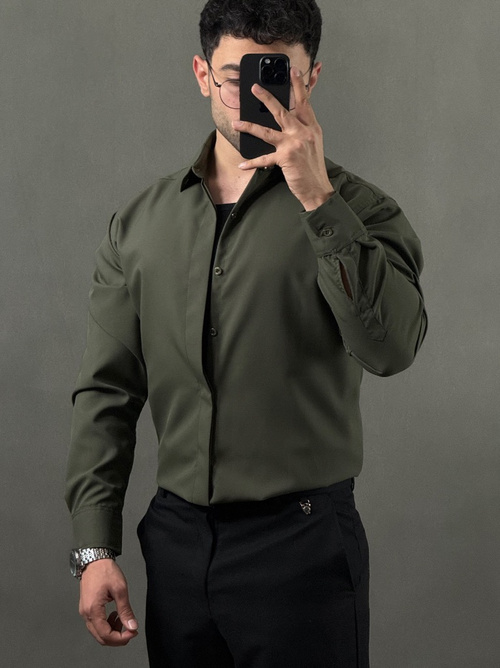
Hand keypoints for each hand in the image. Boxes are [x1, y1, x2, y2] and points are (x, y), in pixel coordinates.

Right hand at [78, 559, 138, 646]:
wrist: (95, 560)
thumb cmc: (105, 571)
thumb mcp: (120, 589)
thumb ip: (125, 610)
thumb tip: (131, 626)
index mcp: (93, 610)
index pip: (106, 635)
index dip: (121, 638)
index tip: (132, 632)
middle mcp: (86, 613)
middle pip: (100, 637)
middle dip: (117, 638)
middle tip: (130, 630)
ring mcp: (85, 611)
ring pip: (98, 632)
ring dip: (112, 631)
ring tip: (123, 619)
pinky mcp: (87, 608)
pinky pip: (96, 624)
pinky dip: (106, 624)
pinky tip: (115, 615)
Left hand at [233, 66, 334, 210]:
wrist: (317, 188)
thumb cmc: (313, 168)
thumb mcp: (312, 145)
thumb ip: (302, 131)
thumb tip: (287, 121)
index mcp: (312, 128)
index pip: (304, 103)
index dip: (298, 86)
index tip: (293, 72)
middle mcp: (303, 133)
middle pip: (282, 111)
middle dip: (267, 98)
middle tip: (254, 88)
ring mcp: (294, 144)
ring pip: (267, 131)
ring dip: (249, 126)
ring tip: (236, 123)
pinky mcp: (285, 158)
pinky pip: (264, 158)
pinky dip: (252, 162)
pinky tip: (242, 163)